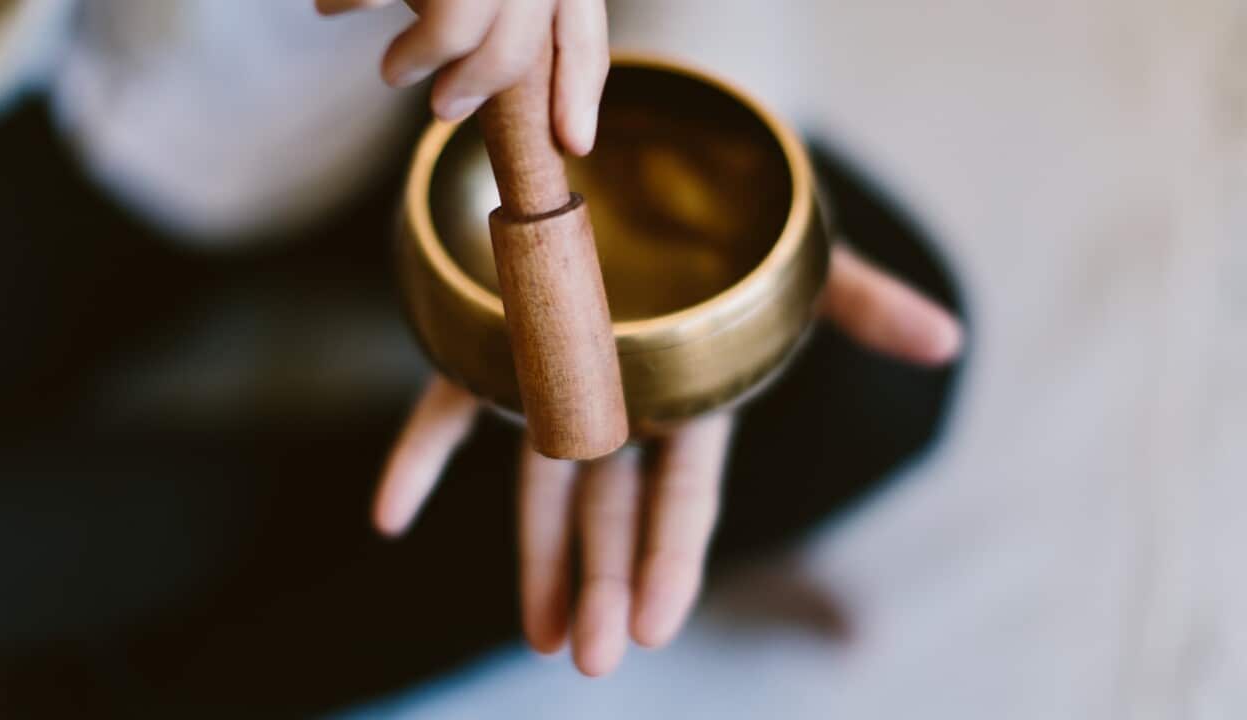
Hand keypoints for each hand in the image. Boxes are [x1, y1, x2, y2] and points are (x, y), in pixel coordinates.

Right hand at [316, 0, 608, 154]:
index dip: (580, 89)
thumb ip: (517, 1)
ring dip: (420, 59)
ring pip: (459, 21)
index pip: (579, 26)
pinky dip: (354, 1)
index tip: (575, 142)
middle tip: (445, 110)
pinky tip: (334, 5)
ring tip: (394, 72)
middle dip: (482, 85)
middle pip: (521, 38)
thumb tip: (516, 86)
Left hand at [372, 246, 963, 676]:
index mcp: (691, 398)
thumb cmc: (733, 225)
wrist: (657, 171)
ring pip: (541, 482)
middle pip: (611, 508)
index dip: (670, 557)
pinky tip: (392, 513)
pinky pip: (450, 406)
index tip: (657, 625)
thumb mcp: (801, 265)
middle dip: (602, 582)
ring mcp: (557, 381)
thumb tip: (949, 341)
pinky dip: (421, 456)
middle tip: (588, 658)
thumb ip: (862, 305)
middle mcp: (624, 403)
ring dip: (534, 557)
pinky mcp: (496, 346)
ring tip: (535, 635)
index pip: (684, 494)